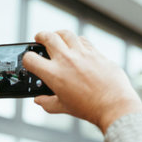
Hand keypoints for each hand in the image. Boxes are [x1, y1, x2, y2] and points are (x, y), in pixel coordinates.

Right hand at [23, 30, 141, 133]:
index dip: (27, 59)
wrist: (114, 105)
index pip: (31, 59)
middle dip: (40, 36)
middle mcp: (66, 60)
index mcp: (54, 74)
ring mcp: (82, 53)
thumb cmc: (89, 108)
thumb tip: (40, 100)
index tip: (30, 61)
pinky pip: (83, 40)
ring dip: (58, 34)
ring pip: (66, 33)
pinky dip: (76, 40)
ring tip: (57, 37)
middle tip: (39, 39)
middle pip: (47, 37)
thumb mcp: (63, 107)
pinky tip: (76, 45)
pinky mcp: (96, 52)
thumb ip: (47, 103)